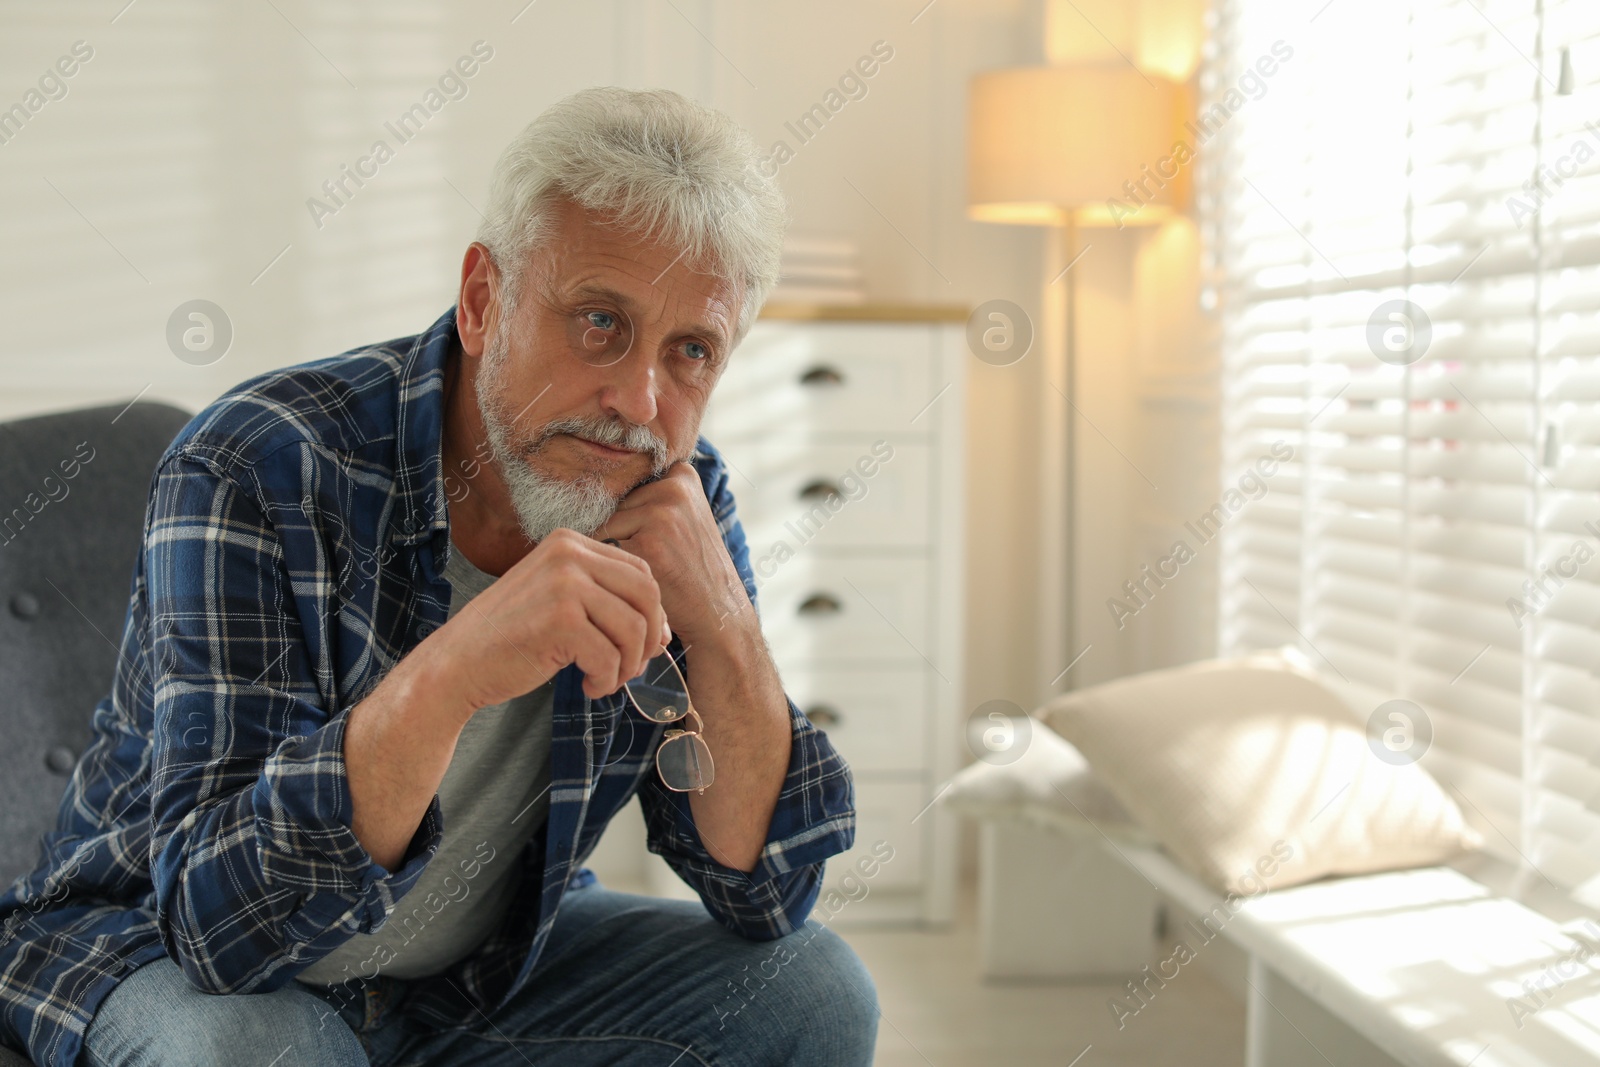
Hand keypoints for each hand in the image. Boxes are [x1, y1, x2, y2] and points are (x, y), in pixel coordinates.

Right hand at [421, 528, 670, 708]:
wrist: (457, 664)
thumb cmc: (511, 637)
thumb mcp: (558, 600)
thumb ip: (605, 601)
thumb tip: (663, 631)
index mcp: (569, 542)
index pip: (640, 571)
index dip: (654, 613)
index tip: (646, 644)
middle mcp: (568, 554)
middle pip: (646, 595)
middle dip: (648, 639)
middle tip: (631, 668)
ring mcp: (563, 584)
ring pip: (633, 628)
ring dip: (627, 665)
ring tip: (606, 680)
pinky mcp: (560, 620)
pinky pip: (609, 656)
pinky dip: (606, 680)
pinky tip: (589, 687)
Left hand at [594, 462, 753, 648]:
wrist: (717, 608)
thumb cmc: (691, 563)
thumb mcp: (684, 514)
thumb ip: (651, 493)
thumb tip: (587, 487)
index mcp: (682, 474)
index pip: (629, 483)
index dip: (633, 512)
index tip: (654, 532)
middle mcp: (673, 487)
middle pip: (616, 502)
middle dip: (624, 530)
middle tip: (656, 554)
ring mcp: (662, 515)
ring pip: (607, 524)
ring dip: (616, 548)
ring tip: (650, 566)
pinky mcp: (648, 545)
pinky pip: (604, 548)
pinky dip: (613, 566)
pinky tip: (641, 577)